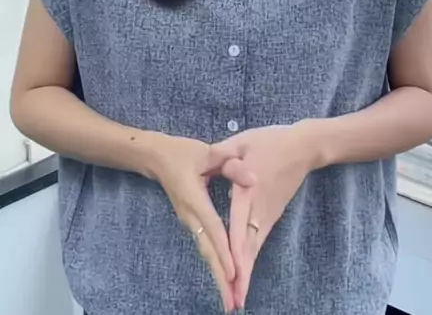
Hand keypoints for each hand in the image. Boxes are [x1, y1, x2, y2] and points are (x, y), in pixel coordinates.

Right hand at [142, 132, 254, 312]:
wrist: (156, 157)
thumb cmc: (182, 153)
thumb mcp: (207, 153)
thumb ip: (229, 164)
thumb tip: (253, 178)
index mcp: (194, 199)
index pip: (213, 228)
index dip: (224, 250)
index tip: (233, 273)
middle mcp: (190, 216)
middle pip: (207, 250)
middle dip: (220, 277)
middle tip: (232, 304)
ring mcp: (189, 221)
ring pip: (205, 252)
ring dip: (217, 275)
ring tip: (230, 300)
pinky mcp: (191, 222)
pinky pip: (204, 246)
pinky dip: (214, 263)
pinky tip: (223, 277)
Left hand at [212, 124, 311, 309]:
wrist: (303, 148)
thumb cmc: (270, 142)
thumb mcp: (244, 142)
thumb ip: (224, 154)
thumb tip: (209, 162)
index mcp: (249, 189)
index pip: (239, 224)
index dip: (234, 250)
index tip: (230, 274)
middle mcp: (259, 208)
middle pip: (249, 247)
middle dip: (240, 276)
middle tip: (233, 303)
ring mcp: (268, 215)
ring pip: (254, 249)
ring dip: (246, 274)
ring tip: (237, 299)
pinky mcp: (272, 216)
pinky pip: (258, 242)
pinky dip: (250, 261)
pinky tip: (243, 278)